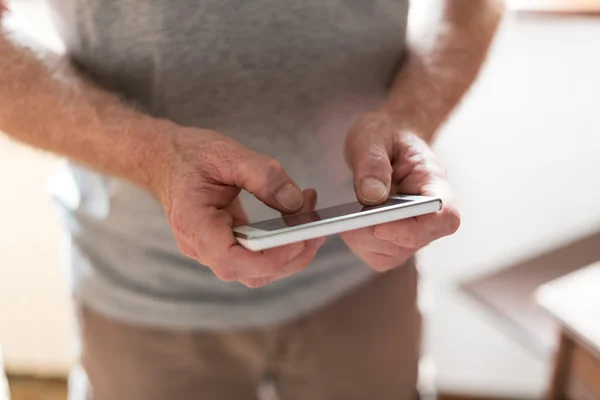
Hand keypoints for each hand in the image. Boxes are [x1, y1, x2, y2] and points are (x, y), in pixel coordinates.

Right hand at [152, 128, 323, 287]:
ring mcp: (212, 248)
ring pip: (256, 270)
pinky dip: (280, 243)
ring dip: (289, 253)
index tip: (299, 241)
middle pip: (250, 273)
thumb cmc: (189, 154)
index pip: (231, 261)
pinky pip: (255, 255)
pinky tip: (297, 217)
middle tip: (318, 230)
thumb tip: (296, 202)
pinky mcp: (225, 243)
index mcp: (194, 225)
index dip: (269, 259)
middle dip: (290, 258)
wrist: (164, 158)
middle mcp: (200, 245)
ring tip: (312, 222)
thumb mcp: (227, 154)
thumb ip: (263, 176)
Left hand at [340, 112, 459, 271]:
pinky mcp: (396, 239)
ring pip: (394, 254)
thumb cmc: (383, 134)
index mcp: (434, 181)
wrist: (383, 140)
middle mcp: (430, 211)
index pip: (445, 216)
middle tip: (349, 217)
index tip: (380, 225)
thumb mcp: (373, 135)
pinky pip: (380, 256)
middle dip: (376, 233)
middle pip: (414, 241)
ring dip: (364, 240)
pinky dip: (359, 243)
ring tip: (347, 218)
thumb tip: (372, 195)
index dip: (416, 229)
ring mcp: (415, 228)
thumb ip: (372, 161)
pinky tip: (349, 224)